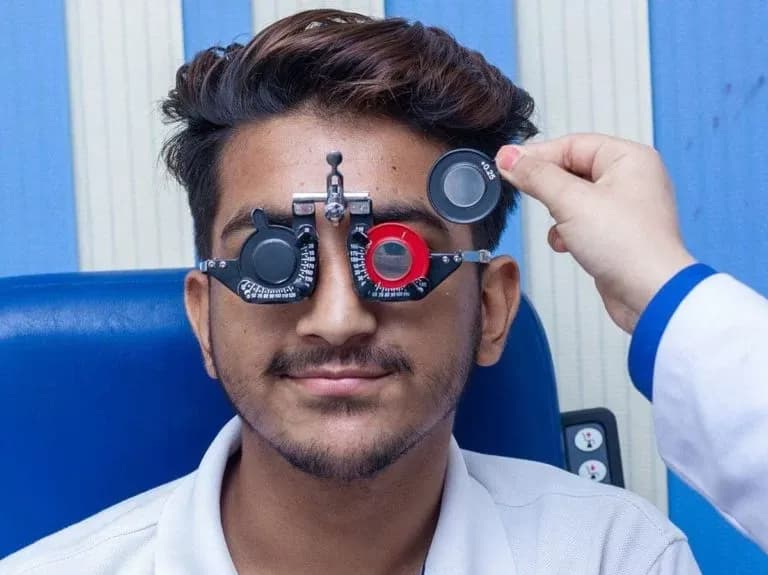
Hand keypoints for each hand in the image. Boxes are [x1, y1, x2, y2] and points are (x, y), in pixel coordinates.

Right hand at [495, 133, 695, 332]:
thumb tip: (508, 157)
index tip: (505, 163)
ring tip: (559, 226)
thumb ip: (536, 176)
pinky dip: (568, 232)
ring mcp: (625, 208)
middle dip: (549, 188)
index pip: (572, 144)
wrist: (650, 294)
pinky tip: (567, 245)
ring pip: (574, 198)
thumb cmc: (625, 244)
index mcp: (629, 158)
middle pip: (572, 169)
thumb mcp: (570, 202)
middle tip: (524, 193)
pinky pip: (583, 222)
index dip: (537, 155)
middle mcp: (631, 178)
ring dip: (558, 214)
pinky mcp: (617, 234)